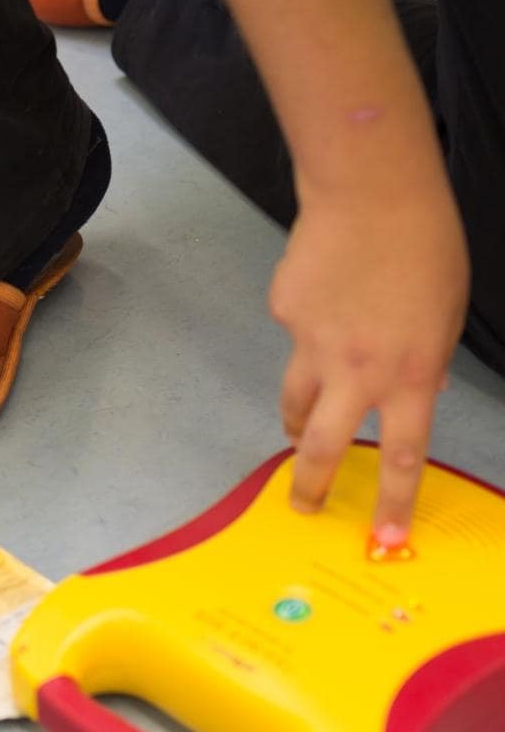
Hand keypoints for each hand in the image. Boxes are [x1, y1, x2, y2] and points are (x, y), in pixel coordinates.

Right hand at [273, 181, 466, 541]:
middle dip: (309, 483)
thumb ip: (428, 361)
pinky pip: (295, 334)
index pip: (401, 455)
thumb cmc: (426, 249)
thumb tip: (418, 387)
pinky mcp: (285, 312)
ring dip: (295, 421)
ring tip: (295, 426)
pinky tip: (324, 294)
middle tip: (302, 504)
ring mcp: (311, 342)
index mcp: (408, 374)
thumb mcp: (447, 315)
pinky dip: (309, 329)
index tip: (383, 536)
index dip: (392, 501)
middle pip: (321, 444)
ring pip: (294, 399)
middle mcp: (355, 370)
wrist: (370, 195)